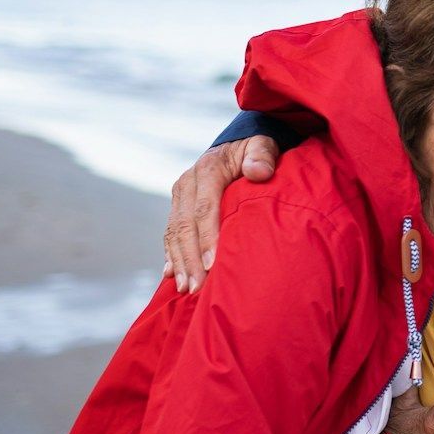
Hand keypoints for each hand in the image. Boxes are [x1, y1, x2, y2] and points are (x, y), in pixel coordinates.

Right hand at [164, 135, 280, 291]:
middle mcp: (187, 183)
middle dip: (190, 259)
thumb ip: (261, 155)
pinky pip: (170, 235)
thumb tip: (259, 172)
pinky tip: (173, 278)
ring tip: (187, 289)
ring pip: (174, 233)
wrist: (237, 146)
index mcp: (208, 169)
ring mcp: (180, 196)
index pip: (205, 207)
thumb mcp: (263, 145)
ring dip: (179, 262)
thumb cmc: (256, 150)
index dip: (207, 237)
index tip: (213, 264)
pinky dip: (171, 256)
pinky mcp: (178, 207)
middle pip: (185, 225)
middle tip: (198, 287)